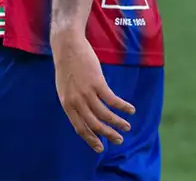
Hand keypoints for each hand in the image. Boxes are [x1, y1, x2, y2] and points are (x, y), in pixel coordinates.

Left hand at [52, 33, 134, 152]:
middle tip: (119, 140)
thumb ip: (72, 102)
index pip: (79, 127)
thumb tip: (83, 115)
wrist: (67, 46)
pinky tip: (130, 110)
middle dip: (108, 134)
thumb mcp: (64, 88)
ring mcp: (86, 92)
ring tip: (127, 127)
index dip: (91, 139)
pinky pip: (113, 100)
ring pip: (105, 114)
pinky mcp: (97, 83)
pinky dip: (123, 107)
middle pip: (94, 124)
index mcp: (66, 104)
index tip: (101, 148)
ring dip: (118, 123)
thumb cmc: (67, 67)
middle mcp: (76, 101)